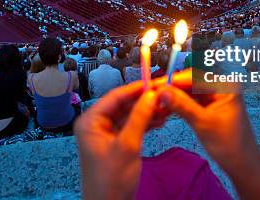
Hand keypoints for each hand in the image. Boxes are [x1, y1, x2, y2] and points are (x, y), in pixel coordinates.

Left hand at [75, 81, 165, 199]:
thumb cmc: (112, 179)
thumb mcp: (128, 146)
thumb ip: (139, 117)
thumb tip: (152, 94)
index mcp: (91, 121)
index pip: (115, 96)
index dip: (136, 88)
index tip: (157, 82)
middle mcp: (96, 124)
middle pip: (123, 104)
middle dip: (144, 100)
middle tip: (166, 94)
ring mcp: (106, 134)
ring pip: (129, 115)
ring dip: (147, 111)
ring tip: (168, 107)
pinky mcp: (116, 144)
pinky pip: (131, 126)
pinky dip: (145, 123)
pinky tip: (161, 120)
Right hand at [159, 70, 259, 198]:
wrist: (243, 166)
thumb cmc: (229, 145)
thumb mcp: (202, 123)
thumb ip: (182, 105)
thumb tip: (161, 91)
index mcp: (225, 85)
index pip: (194, 76)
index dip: (173, 80)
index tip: (154, 85)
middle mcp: (222, 86)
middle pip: (191, 81)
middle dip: (173, 87)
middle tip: (152, 93)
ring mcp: (217, 96)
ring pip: (191, 91)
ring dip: (175, 96)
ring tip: (157, 101)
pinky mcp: (212, 107)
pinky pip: (194, 100)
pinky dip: (181, 104)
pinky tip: (168, 107)